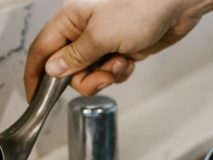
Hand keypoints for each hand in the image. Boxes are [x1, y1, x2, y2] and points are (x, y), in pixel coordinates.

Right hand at [24, 0, 212, 100]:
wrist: (177, 6)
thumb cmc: (141, 8)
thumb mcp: (101, 36)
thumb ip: (75, 56)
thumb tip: (53, 70)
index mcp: (70, 19)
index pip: (42, 50)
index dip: (36, 75)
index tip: (35, 97)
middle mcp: (84, 29)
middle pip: (69, 67)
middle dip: (85, 78)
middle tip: (102, 76)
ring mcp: (105, 40)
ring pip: (92, 72)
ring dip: (106, 75)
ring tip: (121, 63)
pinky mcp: (123, 48)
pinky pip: (111, 70)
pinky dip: (120, 72)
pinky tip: (130, 61)